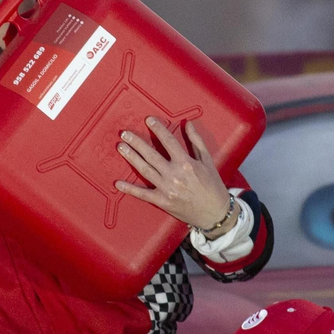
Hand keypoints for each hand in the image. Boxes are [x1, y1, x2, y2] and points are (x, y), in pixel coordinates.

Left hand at [114, 118, 234, 234]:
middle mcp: (174, 174)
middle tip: (124, 134)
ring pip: (144, 170)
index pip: (169, 141)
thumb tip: (188, 124)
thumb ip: (196, 142)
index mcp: (186, 163)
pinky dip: (129, 189)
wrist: (215, 213)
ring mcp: (166, 188)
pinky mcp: (162, 201)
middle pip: (151, 154)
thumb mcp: (208, 161)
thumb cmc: (213, 186)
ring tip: (121, 147)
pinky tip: (117, 183)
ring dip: (131, 158)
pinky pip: (143, 194)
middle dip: (136, 142)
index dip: (158, 129)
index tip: (148, 120)